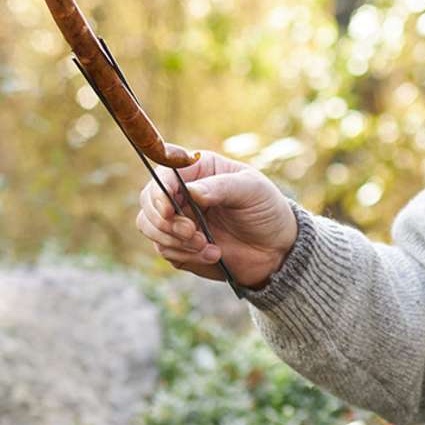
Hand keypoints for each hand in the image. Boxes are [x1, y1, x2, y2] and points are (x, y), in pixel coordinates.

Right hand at [134, 151, 298, 288]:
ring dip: (174, 240)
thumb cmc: (266, 209)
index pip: (163, 172)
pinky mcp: (179, 245)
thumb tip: (191, 190)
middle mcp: (181, 192)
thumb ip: (220, 187)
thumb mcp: (251, 190)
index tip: (169, 210)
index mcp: (197, 169)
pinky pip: (164, 249)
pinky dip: (185, 255)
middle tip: (192, 233)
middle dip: (166, 221)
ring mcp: (178, 219)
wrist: (276, 249)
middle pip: (149, 201)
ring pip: (150, 227)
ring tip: (206, 245)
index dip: (160, 191)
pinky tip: (213, 254)